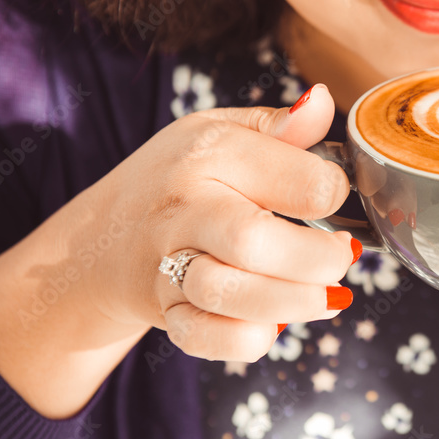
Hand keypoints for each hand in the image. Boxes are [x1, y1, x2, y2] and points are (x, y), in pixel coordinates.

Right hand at [88, 84, 359, 361]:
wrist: (97, 238)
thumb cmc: (178, 177)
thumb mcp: (220, 132)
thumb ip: (280, 126)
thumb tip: (323, 100)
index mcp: (211, 153)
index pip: (300, 178)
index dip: (335, 193)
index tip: (334, 199)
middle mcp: (186, 208)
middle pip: (257, 241)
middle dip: (320, 259)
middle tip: (342, 256)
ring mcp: (168, 264)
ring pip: (233, 296)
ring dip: (296, 302)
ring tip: (327, 294)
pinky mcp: (165, 311)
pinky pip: (209, 337)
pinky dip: (251, 338)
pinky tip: (276, 321)